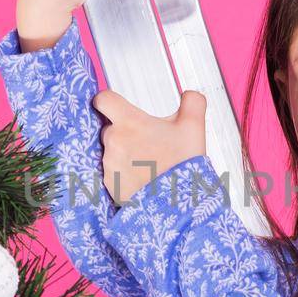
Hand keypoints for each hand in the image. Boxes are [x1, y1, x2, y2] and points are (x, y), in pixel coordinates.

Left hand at [94, 89, 208, 205]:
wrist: (177, 202)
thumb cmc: (183, 164)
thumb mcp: (194, 126)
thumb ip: (192, 102)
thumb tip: (189, 94)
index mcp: (130, 122)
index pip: (103, 99)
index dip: (109, 100)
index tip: (116, 105)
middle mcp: (114, 141)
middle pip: (109, 126)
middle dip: (125, 131)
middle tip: (148, 141)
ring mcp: (110, 163)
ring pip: (111, 150)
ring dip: (125, 152)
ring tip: (148, 161)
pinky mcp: (109, 183)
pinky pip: (112, 171)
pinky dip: (123, 171)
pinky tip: (142, 175)